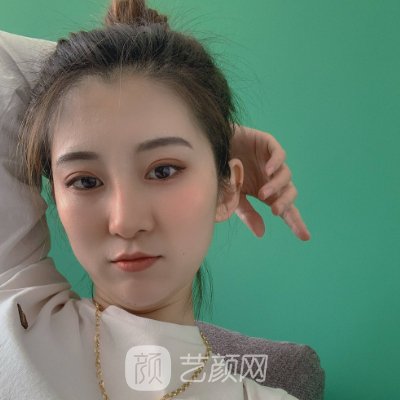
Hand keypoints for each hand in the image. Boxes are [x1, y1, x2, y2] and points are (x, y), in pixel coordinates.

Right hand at [231, 125, 310, 240]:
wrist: (209, 148)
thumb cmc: (221, 174)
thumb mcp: (232, 198)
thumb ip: (247, 213)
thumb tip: (261, 233)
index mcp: (266, 194)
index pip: (286, 210)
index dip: (296, 222)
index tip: (305, 237)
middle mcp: (272, 179)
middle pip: (289, 193)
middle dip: (285, 204)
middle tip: (276, 212)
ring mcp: (271, 161)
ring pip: (285, 175)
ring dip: (276, 186)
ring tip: (262, 194)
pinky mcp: (267, 144)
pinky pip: (279, 154)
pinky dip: (276, 163)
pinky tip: (268, 171)